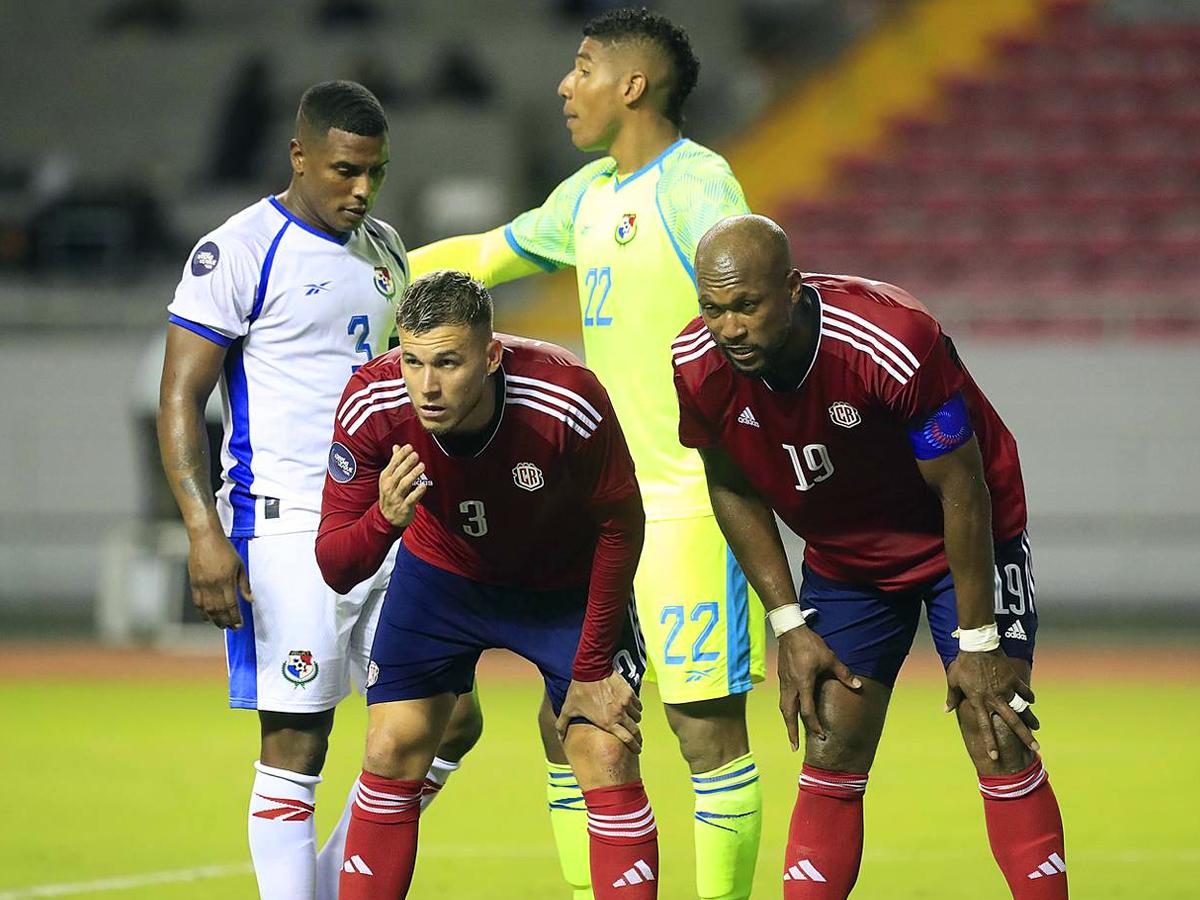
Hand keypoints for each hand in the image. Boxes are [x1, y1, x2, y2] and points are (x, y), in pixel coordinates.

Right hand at [187, 528, 251, 629]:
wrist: (205, 538)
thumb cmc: (224, 549)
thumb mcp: (240, 565)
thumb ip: (244, 584)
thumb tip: (250, 599)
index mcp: (227, 580)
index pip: (231, 605)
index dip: (235, 617)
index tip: (239, 625)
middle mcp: (213, 584)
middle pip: (219, 610)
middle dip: (226, 621)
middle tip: (231, 628)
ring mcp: (202, 584)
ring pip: (207, 608)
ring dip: (215, 619)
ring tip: (221, 625)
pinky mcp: (193, 582)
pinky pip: (197, 602)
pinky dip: (202, 612)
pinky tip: (207, 617)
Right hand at [378, 444, 427, 527]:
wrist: (387, 517)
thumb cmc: (391, 493)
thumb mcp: (389, 477)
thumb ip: (394, 462)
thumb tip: (396, 446)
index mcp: (386, 478)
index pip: (393, 464)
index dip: (401, 455)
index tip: (409, 447)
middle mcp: (390, 487)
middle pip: (399, 473)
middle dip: (407, 463)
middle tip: (416, 455)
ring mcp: (396, 497)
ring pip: (404, 484)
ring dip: (413, 475)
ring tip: (422, 466)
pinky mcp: (404, 507)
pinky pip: (411, 499)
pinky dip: (417, 492)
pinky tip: (423, 485)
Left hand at [555, 671, 643, 753]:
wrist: (591, 669)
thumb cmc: (579, 690)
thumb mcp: (569, 708)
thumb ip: (562, 725)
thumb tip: (559, 738)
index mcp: (608, 722)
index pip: (628, 740)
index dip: (634, 747)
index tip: (637, 750)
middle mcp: (620, 714)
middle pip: (636, 731)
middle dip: (638, 738)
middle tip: (638, 740)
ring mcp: (626, 703)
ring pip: (637, 717)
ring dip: (634, 720)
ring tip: (630, 721)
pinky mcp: (629, 692)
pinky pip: (637, 704)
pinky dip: (635, 708)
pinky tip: (630, 707)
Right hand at [777, 626, 861, 750]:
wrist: (790, 631)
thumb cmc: (810, 645)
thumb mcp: (830, 658)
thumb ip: (844, 674)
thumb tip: (858, 686)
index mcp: (803, 684)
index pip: (807, 711)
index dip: (814, 725)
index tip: (820, 736)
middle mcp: (791, 686)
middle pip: (789, 715)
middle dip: (791, 732)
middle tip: (794, 747)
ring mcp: (784, 682)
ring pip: (783, 707)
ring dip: (787, 722)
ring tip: (790, 734)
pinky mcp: (782, 678)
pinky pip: (783, 699)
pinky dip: (786, 710)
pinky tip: (790, 712)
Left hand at [945, 649, 1039, 759]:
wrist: (978, 644)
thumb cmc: (963, 664)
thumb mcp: (954, 681)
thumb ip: (952, 697)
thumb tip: (946, 710)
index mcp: (979, 701)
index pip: (985, 726)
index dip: (990, 742)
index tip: (995, 756)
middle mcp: (994, 698)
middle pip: (1012, 721)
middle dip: (1024, 736)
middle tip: (1035, 748)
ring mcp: (1006, 689)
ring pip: (1021, 708)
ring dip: (1030, 718)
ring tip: (1037, 728)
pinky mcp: (1013, 678)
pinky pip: (1023, 690)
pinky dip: (1028, 696)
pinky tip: (1032, 702)